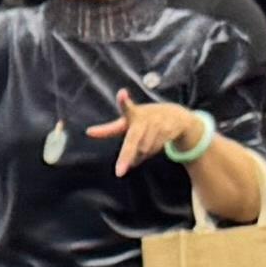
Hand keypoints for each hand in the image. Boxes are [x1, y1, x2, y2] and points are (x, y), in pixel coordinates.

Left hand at [83, 103, 209, 177]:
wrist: (177, 116)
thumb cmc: (145, 120)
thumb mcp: (127, 122)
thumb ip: (108, 129)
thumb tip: (88, 132)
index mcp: (133, 113)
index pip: (127, 107)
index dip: (124, 101)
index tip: (122, 93)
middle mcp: (146, 117)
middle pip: (133, 140)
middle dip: (126, 156)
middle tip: (119, 172)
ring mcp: (159, 124)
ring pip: (144, 149)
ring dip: (139, 155)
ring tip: (140, 148)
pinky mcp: (169, 131)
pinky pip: (154, 150)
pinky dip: (148, 154)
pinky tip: (152, 147)